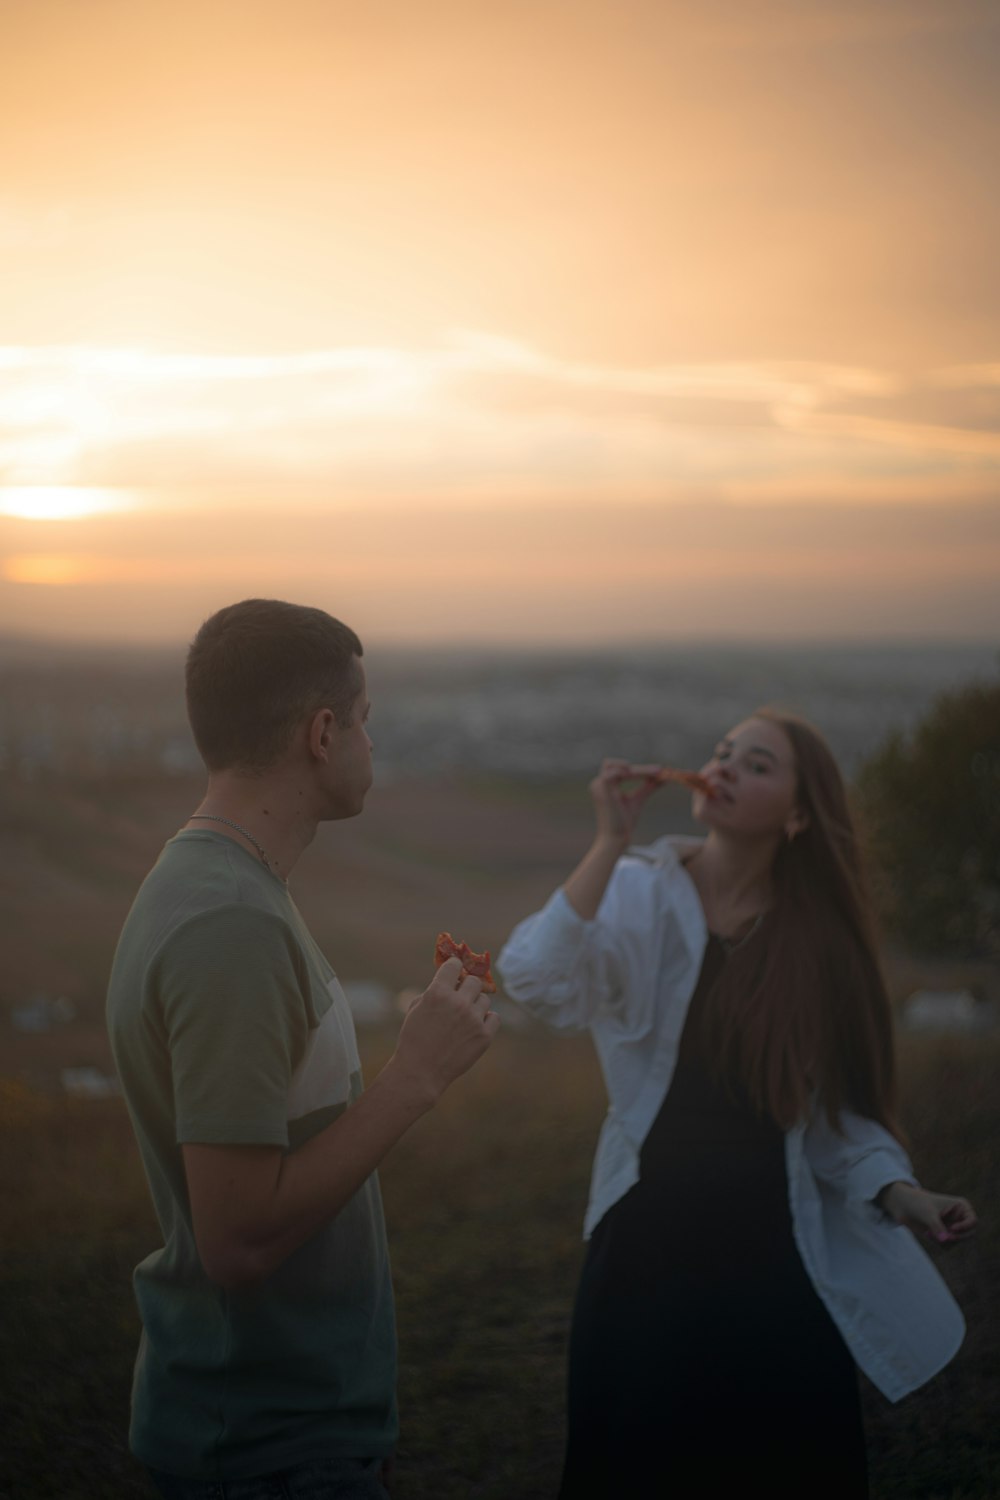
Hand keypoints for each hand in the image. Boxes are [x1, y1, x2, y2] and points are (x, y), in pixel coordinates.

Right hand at [391, 957, 498, 1105]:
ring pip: (485, 1000)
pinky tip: (475, 1027)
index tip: (455, 972)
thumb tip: (450, 980)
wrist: (420, 1072)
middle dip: (467, 987)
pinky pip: (494, 1018)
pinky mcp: (484, 1036)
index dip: (454, 967)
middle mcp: (458, 1003)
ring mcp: (473, 1019)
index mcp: (438, 993)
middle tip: (460, 997)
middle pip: (474, 981)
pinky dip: (486, 1021)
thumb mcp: (416, 1008)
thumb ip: (433, 990)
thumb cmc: (414, 1039)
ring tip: (464, 1018)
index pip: (455, 965)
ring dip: (476, 1005)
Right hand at [589, 759, 662, 845]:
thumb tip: (663, 777)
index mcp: (606, 785)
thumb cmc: (624, 822)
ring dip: (633, 770)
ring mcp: (598, 786)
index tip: (661, 770)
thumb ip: (648, 787)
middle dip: (639, 768)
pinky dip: (624, 773)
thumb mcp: (638, 800)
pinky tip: (638, 778)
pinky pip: (611, 774)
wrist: (616, 838)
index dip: (642, 770)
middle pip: (616, 764)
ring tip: (652, 775)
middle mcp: (599, 783)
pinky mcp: (601, 791)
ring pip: (613, 765)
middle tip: (659, 771)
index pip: (623, 770)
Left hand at [879, 1182, 977, 1242]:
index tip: (951, 1228)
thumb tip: (945, 1241)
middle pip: (968, 1235)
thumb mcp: (927, 1213)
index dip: (965, 1227)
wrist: (902, 1205)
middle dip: (955, 1238)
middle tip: (942, 1238)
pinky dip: (939, 1243)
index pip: (973, 1221)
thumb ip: (937, 1227)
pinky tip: (928, 1234)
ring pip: (957, 1242)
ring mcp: (952, 1227)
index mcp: (961, 1206)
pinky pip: (948, 1246)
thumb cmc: (917, 1203)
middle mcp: (959, 1218)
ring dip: (944, 1241)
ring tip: (929, 1233)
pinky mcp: (944, 1235)